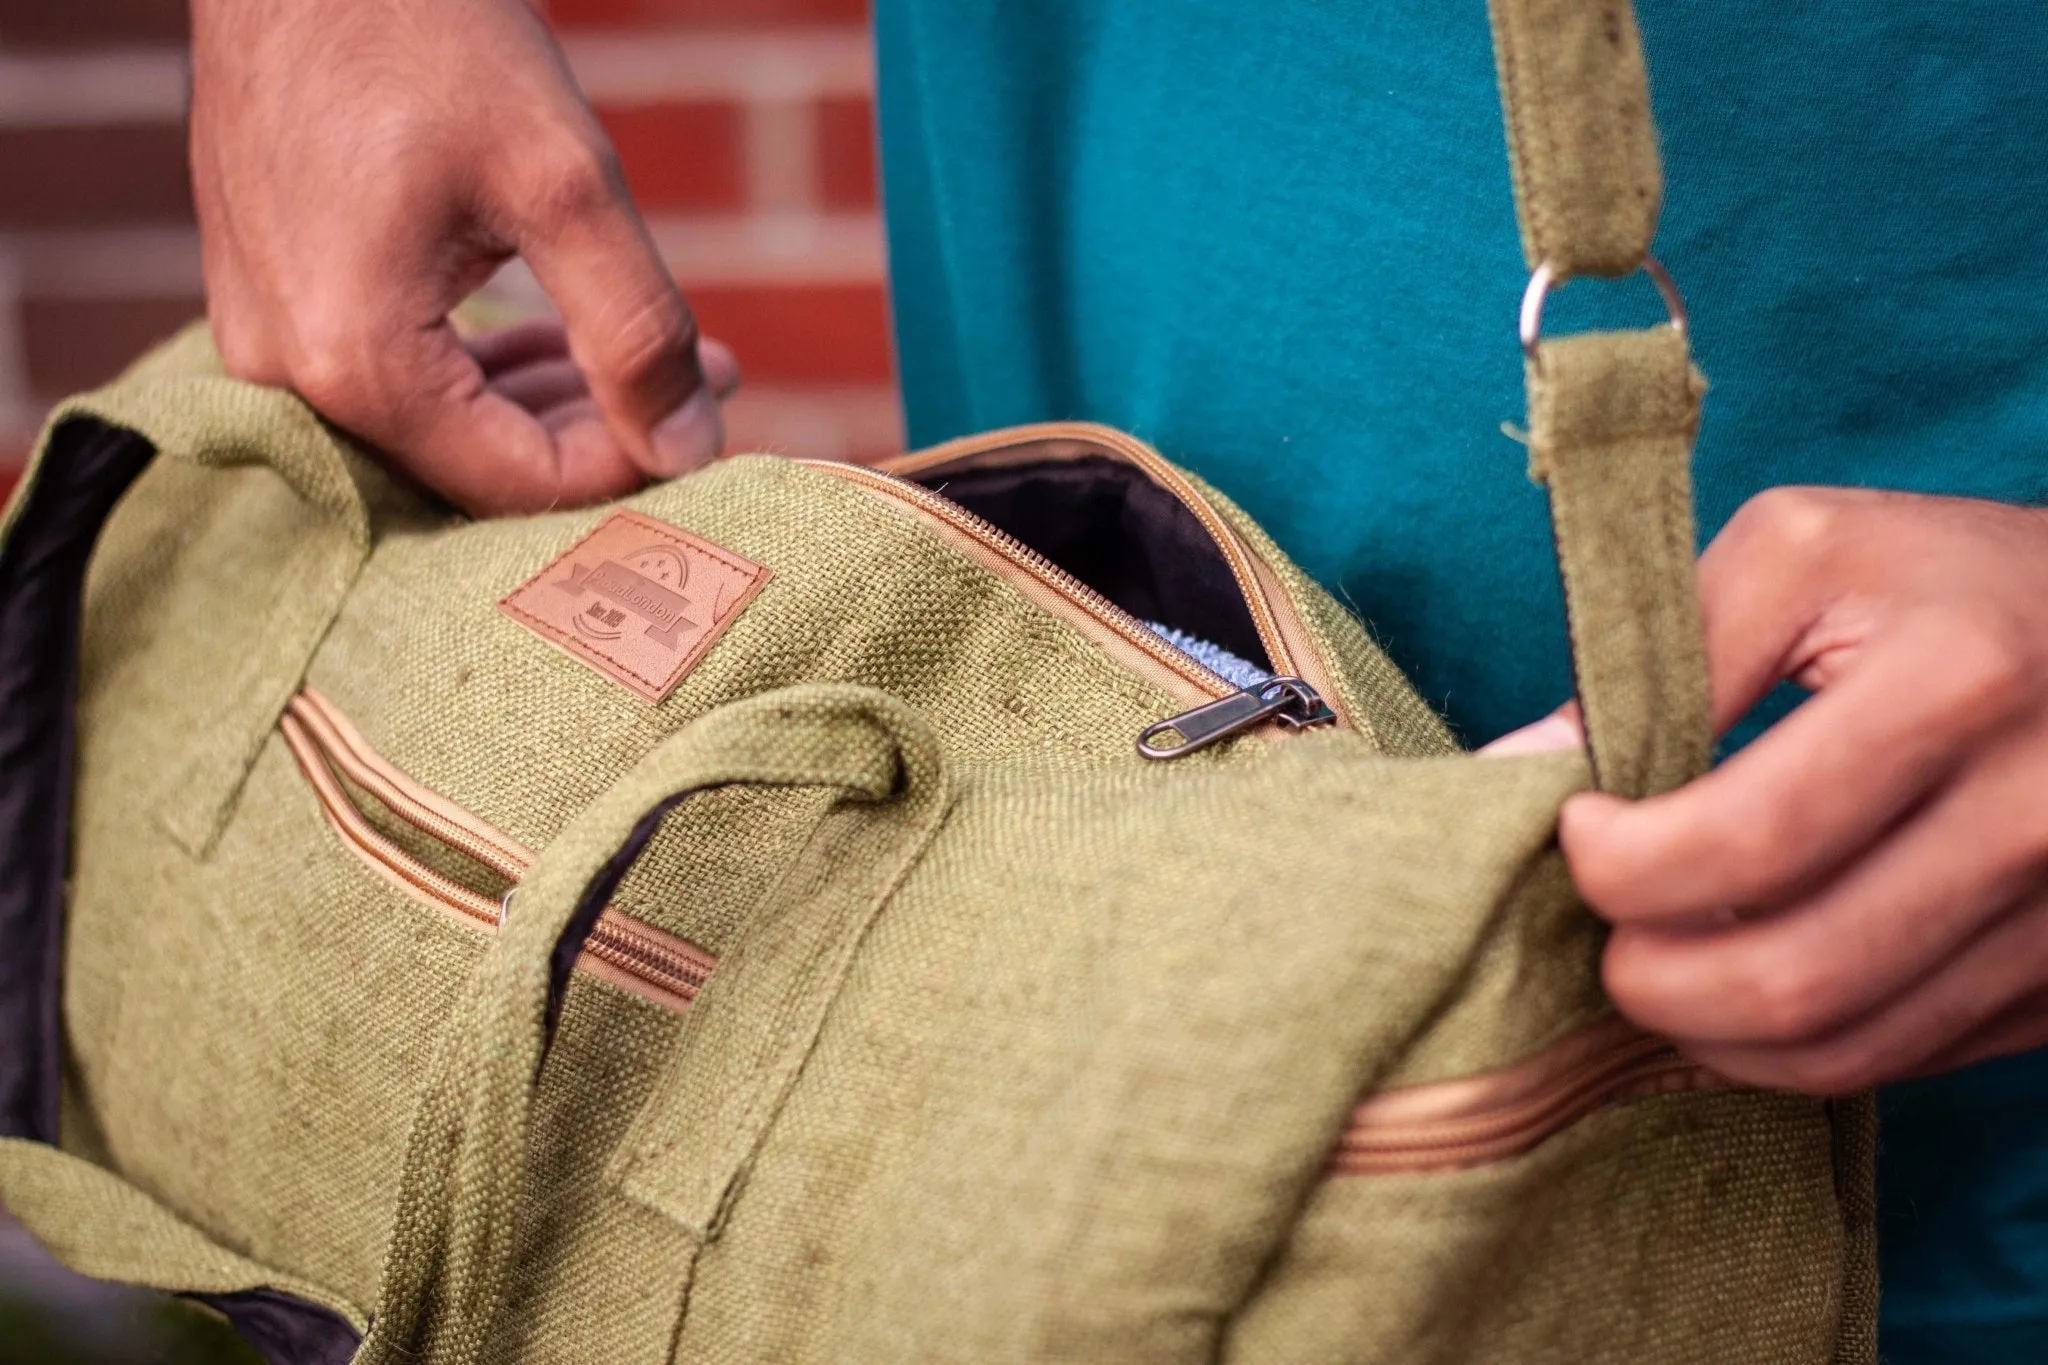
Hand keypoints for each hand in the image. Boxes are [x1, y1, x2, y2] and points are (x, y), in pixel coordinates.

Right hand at [189, 0, 737, 515]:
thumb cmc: (427, 32)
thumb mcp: (563, 182)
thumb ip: (633, 331)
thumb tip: (689, 450)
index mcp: (355, 361)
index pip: (519, 483)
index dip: (630, 465)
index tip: (711, 413)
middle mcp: (289, 375)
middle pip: (478, 465)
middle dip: (604, 430)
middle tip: (707, 376)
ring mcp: (268, 338)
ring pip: (443, 426)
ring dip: (557, 400)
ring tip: (663, 355)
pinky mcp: (276, 299)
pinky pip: (397, 376)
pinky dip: (488, 369)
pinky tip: (560, 339)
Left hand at [1493, 487, 2047, 1092]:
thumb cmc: (1950, 579)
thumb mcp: (1805, 554)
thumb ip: (1664, 648)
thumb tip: (1526, 762)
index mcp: (1957, 685)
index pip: (1746, 841)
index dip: (1623, 863)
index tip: (1579, 829)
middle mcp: (2033, 820)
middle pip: (1790, 975)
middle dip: (1649, 978)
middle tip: (1604, 927)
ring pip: (1842, 1050)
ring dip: (1709, 1033)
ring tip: (1657, 963)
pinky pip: (1901, 1059)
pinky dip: (1793, 1049)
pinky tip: (1742, 987)